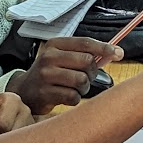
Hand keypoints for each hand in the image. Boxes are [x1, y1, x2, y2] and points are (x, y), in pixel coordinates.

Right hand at [6, 37, 122, 113]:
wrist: (24, 90)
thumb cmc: (48, 73)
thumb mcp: (62, 57)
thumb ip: (84, 54)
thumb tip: (113, 52)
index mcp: (55, 45)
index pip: (85, 43)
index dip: (104, 48)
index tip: (117, 52)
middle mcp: (49, 57)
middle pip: (87, 61)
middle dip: (92, 72)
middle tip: (86, 77)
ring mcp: (46, 75)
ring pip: (82, 80)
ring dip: (84, 87)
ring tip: (75, 88)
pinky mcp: (45, 93)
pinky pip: (73, 97)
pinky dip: (75, 99)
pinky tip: (67, 96)